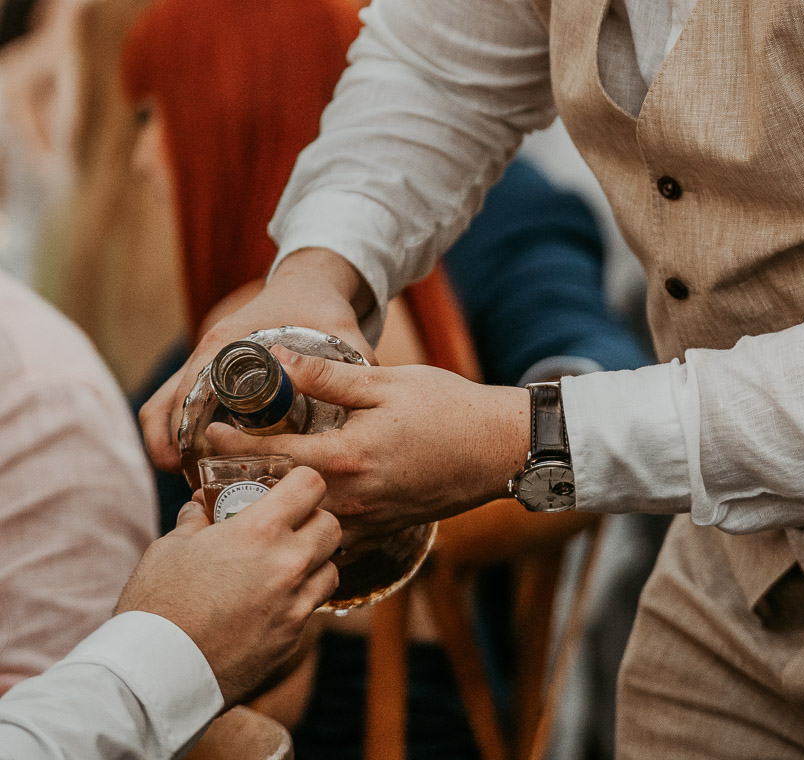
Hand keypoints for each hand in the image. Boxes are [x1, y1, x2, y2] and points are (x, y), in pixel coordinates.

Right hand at [115, 466, 340, 704]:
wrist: (156, 677)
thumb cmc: (158, 605)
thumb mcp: (170, 548)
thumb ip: (195, 521)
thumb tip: (199, 506)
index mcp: (260, 531)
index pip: (311, 484)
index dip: (300, 482)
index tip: (286, 490)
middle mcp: (288, 565)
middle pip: (331, 526)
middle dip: (312, 522)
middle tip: (287, 529)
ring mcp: (294, 606)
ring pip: (331, 569)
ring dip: (313, 564)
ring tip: (282, 569)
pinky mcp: (291, 642)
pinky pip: (310, 609)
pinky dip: (298, 602)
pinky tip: (269, 606)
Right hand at [140, 249, 375, 472]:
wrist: (309, 279)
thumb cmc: (318, 303)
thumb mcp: (338, 328)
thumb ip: (355, 357)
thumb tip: (371, 390)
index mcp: (227, 343)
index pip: (186, 392)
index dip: (179, 432)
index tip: (189, 465)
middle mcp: (207, 352)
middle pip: (162, 405)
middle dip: (166, 447)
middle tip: (187, 482)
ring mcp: (204, 362)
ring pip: (162, 406)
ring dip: (167, 443)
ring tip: (189, 479)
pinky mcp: (210, 371)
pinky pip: (177, 405)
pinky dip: (177, 432)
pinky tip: (200, 462)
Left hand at [203, 348, 528, 550]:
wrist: (499, 448)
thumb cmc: (448, 408)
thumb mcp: (386, 382)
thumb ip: (328, 375)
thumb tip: (278, 359)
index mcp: (346, 459)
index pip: (273, 456)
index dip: (236, 444)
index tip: (210, 433)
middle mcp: (351, 500)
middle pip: (278, 499)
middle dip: (243, 483)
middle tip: (213, 469)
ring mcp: (368, 522)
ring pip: (302, 525)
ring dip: (274, 508)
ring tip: (246, 490)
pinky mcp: (384, 531)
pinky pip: (333, 537)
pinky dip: (309, 525)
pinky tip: (299, 509)